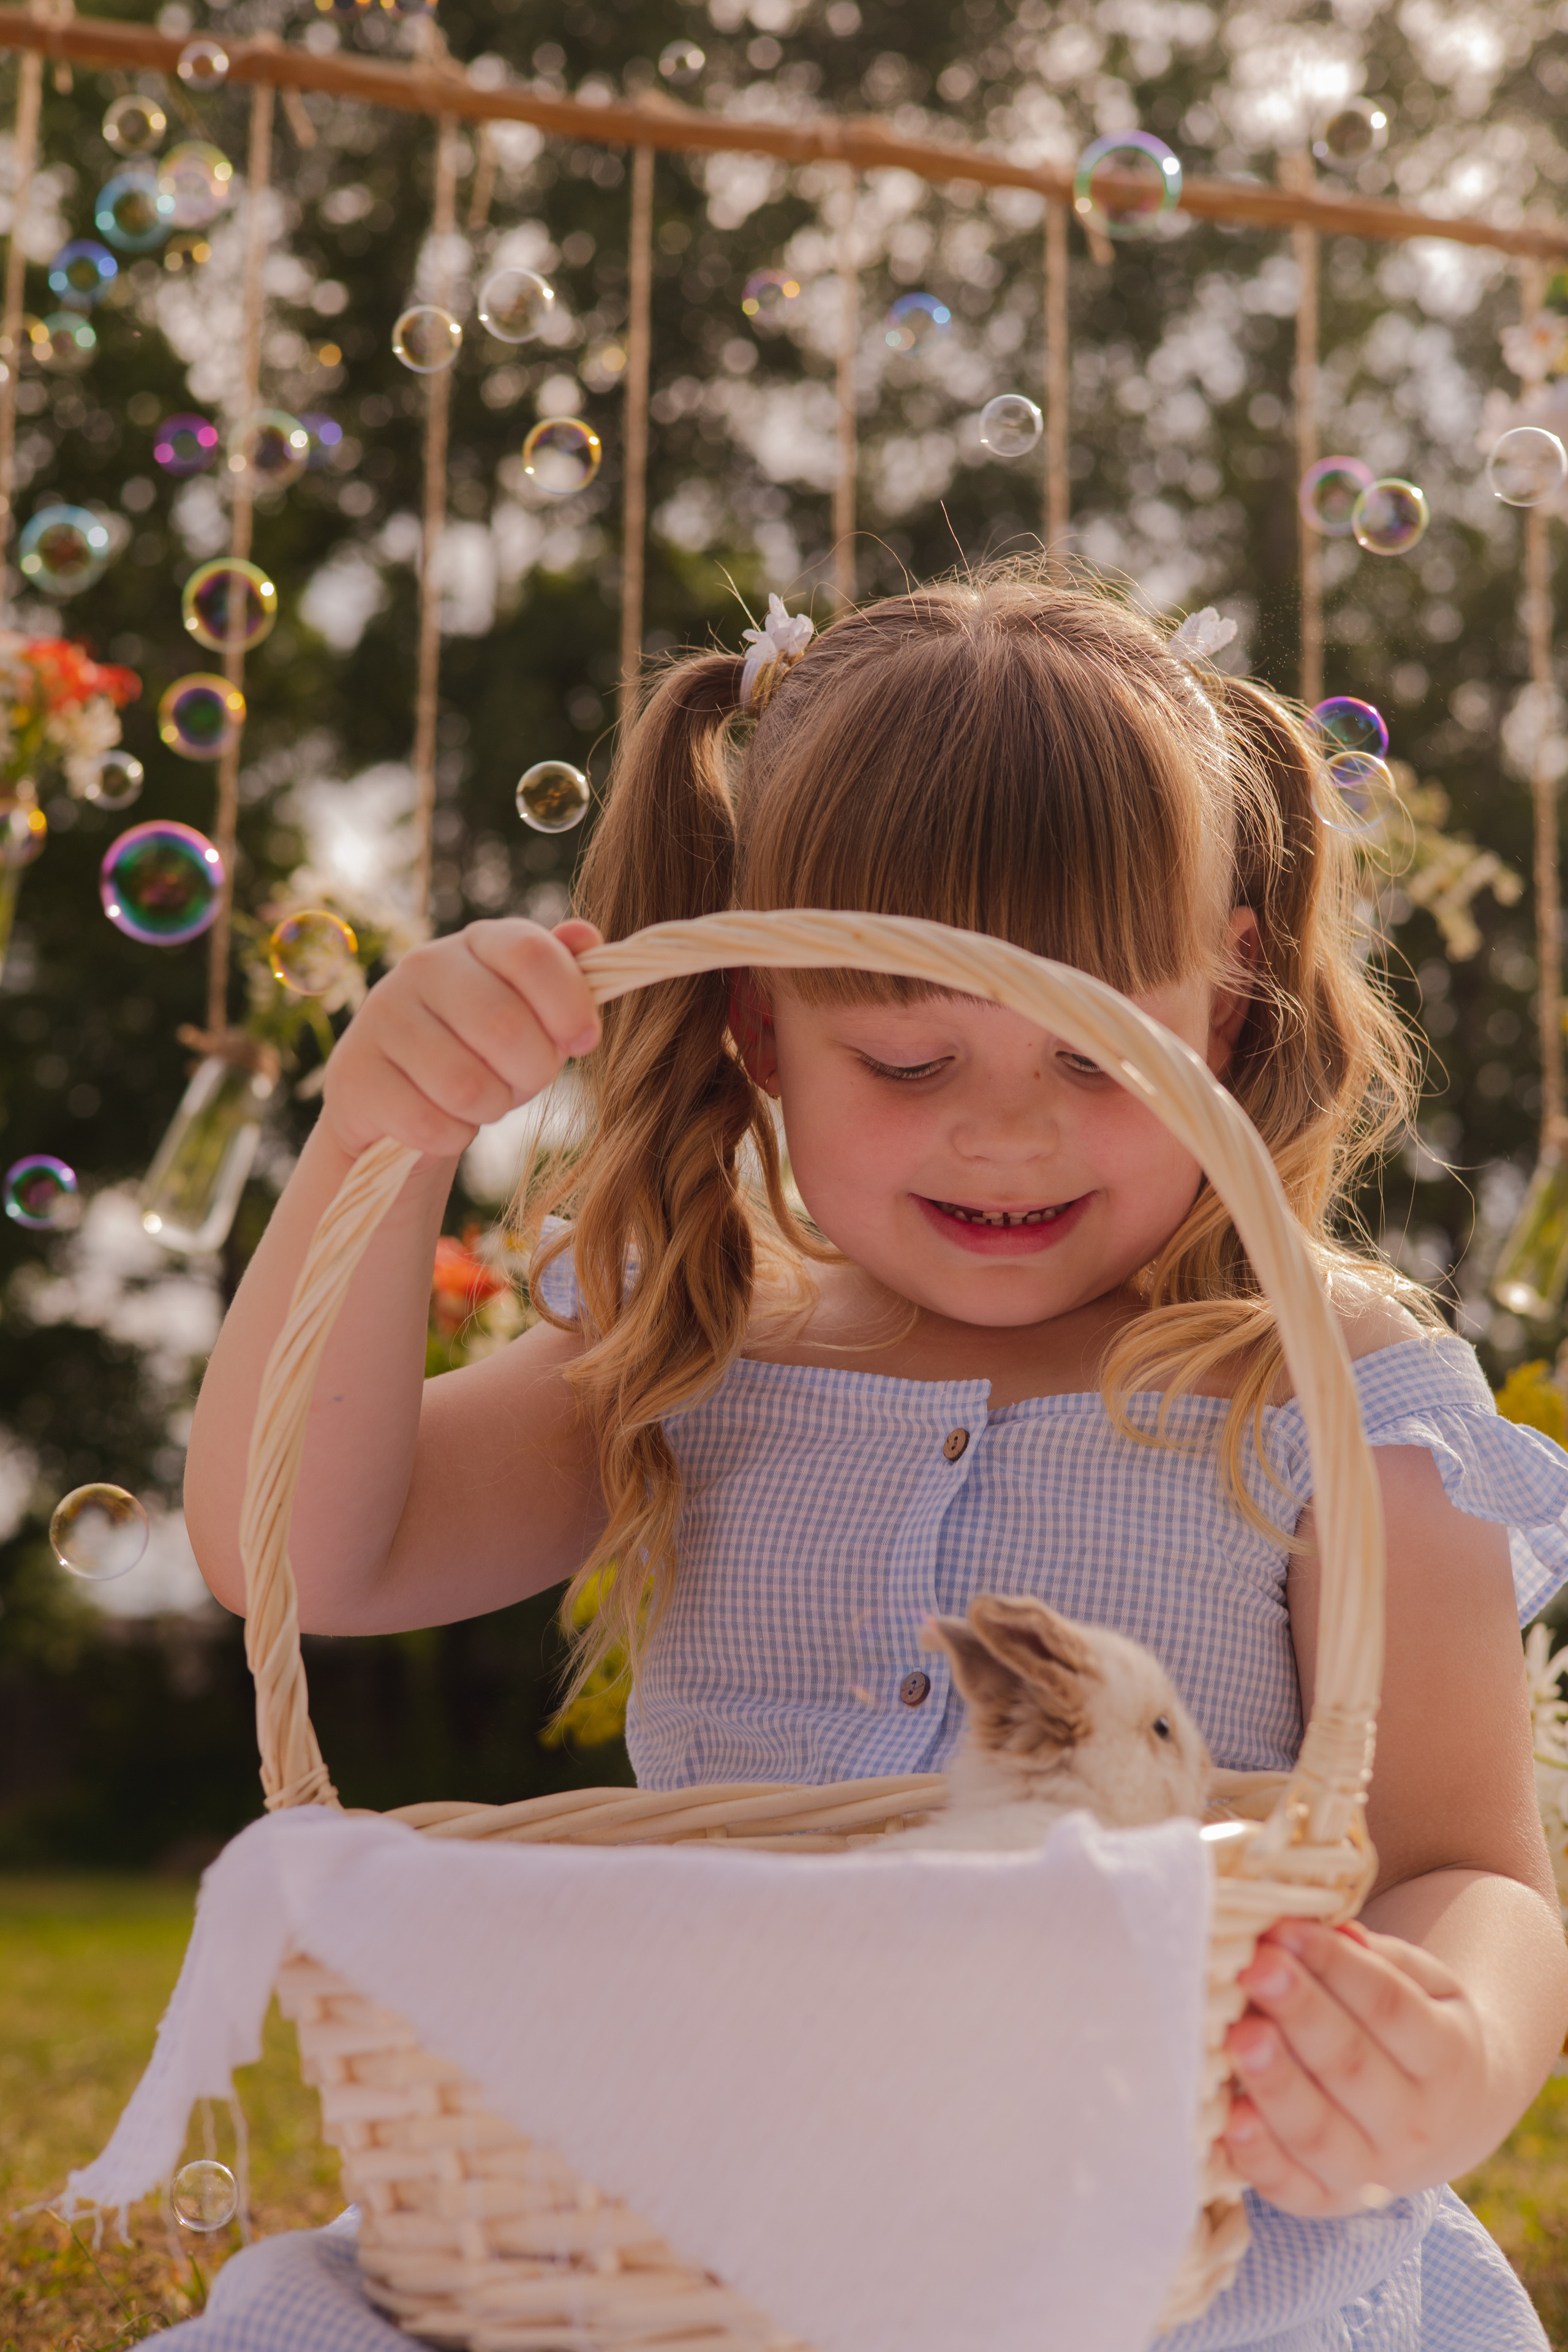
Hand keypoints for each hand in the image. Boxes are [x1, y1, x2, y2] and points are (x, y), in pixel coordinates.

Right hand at [321, 918, 602, 1161]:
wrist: (392, 1102)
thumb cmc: (479, 1052)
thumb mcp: (530, 1014)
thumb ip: (561, 978)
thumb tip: (586, 937)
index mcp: (477, 943)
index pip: (530, 951)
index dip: (569, 1002)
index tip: (584, 1040)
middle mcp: (423, 967)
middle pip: (504, 1025)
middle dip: (531, 1071)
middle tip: (521, 1081)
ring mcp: (382, 1017)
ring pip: (467, 1085)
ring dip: (490, 1108)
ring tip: (481, 1101)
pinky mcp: (355, 1074)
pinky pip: (430, 1124)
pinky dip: (451, 1137)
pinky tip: (444, 1123)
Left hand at [1220, 1917, 1486, 2215]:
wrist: (1451, 2116)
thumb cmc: (1419, 2026)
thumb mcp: (1425, 1984)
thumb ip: (1379, 1960)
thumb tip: (1334, 1932)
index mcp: (1447, 2058)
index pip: (1389, 2008)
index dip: (1336, 1966)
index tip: (1284, 1928)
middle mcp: (1416, 2125)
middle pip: (1352, 2068)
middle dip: (1300, 2015)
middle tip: (1255, 1968)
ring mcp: (1373, 2173)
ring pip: (1320, 2132)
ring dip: (1275, 2084)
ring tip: (1237, 2035)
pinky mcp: (1327, 2203)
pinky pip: (1290, 2188)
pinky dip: (1258, 2159)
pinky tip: (1228, 2120)